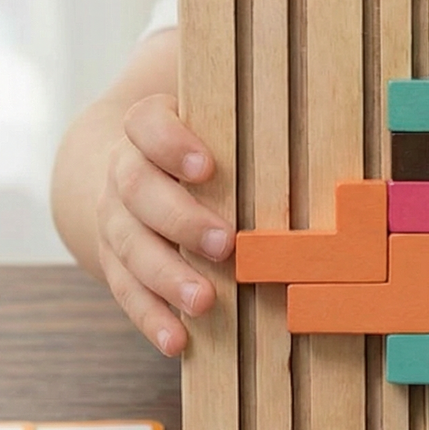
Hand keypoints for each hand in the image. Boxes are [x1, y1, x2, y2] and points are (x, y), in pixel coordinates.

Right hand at [97, 93, 231, 355]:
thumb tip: (314, 89)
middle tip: (225, 243)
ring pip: (132, 248)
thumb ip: (248, 107)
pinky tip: (177, 341)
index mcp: (145, 129)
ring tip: (204, 301)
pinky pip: (127, 292)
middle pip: (139, 192)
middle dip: (181, 220)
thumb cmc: (190, 140)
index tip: (208, 166)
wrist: (120, 169)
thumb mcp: (209, 116)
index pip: (148, 126)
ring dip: (167, 278)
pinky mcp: (114, 263)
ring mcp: (115, 221)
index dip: (173, 145)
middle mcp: (123, 173)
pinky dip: (150, 318)